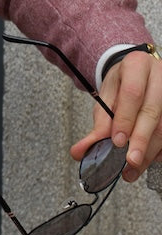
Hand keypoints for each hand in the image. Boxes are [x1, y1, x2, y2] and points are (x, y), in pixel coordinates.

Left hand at [70, 49, 161, 181]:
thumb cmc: (122, 85)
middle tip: (130, 161)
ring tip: (133, 168)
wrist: (138, 74)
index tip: (117, 141)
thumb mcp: (106, 98)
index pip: (133, 94)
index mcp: (137, 66)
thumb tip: (79, 152)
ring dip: (149, 151)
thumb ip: (97, 124)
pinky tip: (147, 161)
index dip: (126, 119)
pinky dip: (158, 150)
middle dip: (141, 141)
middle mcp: (159, 77)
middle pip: (152, 112)